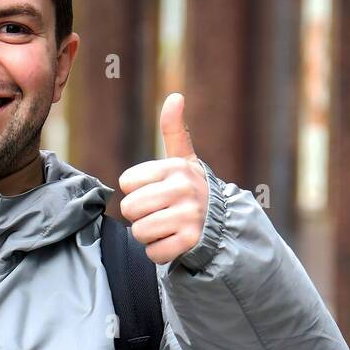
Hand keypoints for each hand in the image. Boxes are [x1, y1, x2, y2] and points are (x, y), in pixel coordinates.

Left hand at [118, 93, 208, 264]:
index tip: (156, 192)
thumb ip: (175, 130)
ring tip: (167, 227)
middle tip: (160, 213)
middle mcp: (183, 188)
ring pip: (140, 232)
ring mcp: (189, 215)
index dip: (136, 192)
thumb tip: (176, 97)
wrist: (223, 223)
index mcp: (175, 167)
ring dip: (149, 236)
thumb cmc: (192, 189)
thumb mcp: (184, 159)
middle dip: (140, 216)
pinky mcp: (191, 241)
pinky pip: (154, 252)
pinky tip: (174, 242)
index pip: (126, 183)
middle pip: (130, 208)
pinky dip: (159, 253)